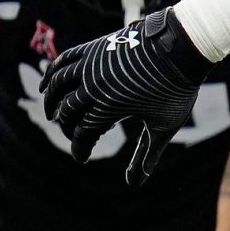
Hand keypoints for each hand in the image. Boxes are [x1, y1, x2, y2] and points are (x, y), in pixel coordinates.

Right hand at [40, 6, 213, 186]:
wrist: (182, 46)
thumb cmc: (176, 89)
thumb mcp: (164, 126)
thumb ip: (147, 155)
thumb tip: (135, 184)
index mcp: (110, 108)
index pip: (83, 134)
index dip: (81, 149)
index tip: (83, 158)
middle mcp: (94, 86)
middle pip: (68, 112)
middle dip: (68, 128)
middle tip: (75, 137)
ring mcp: (92, 65)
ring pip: (58, 84)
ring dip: (51, 101)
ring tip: (52, 112)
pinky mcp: (93, 48)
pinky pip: (64, 60)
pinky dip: (52, 73)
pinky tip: (47, 83)